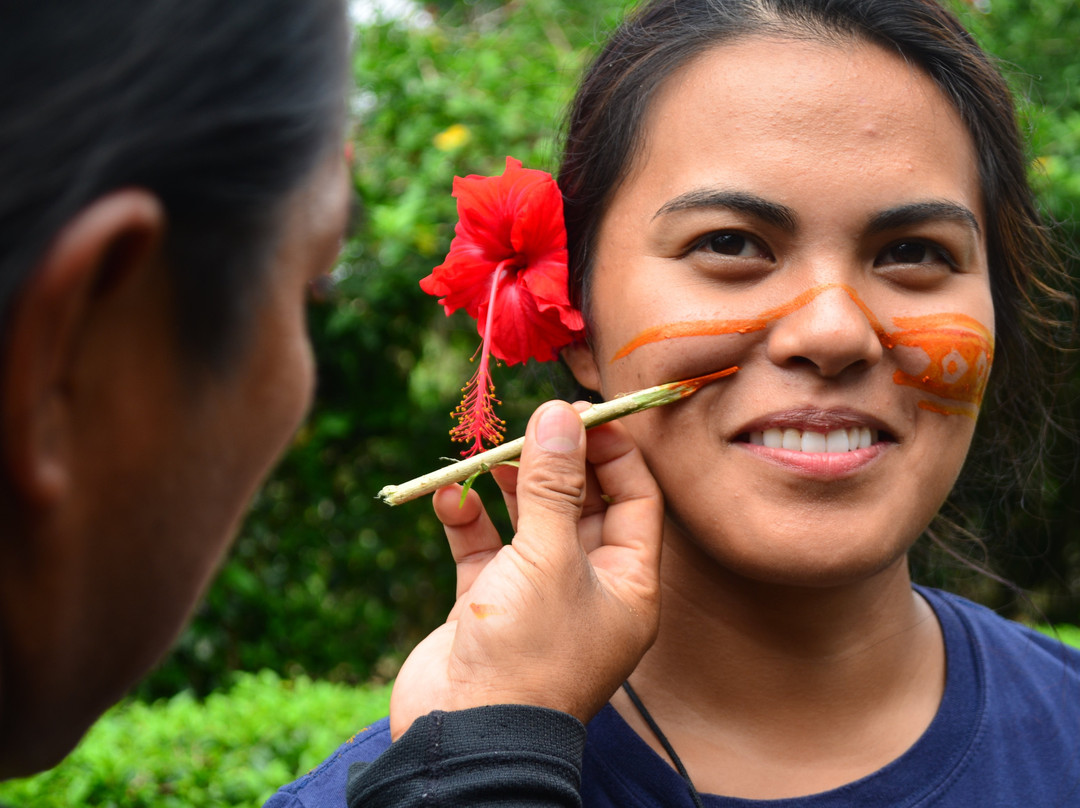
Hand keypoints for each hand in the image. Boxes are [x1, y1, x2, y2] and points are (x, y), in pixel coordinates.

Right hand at [389, 399, 662, 739]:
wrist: (466, 736)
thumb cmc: (528, 651)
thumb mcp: (548, 556)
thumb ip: (554, 483)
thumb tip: (560, 414)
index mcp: (628, 584)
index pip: (636, 500)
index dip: (613, 452)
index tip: (583, 412)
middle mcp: (588, 588)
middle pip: (581, 505)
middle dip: (555, 464)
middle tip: (531, 425)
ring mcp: (536, 597)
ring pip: (528, 523)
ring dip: (507, 487)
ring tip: (486, 455)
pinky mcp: (489, 605)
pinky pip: (484, 549)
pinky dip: (468, 521)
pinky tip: (448, 497)